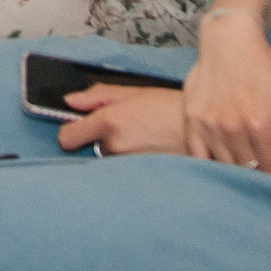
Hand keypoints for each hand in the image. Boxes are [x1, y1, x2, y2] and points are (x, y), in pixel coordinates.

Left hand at [57, 85, 191, 159]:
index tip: (78, 129)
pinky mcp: (139, 178)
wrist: (203, 132)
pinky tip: (148, 151)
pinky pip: (124, 169)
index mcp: (109, 121)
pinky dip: (132, 162)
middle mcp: (114, 146)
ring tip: (143, 138)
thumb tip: (70, 101)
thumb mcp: (132, 92)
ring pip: (110, 158)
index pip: (67, 138)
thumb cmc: (170, 108)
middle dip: (104, 138)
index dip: (70, 132)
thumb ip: (96, 96)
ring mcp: (127, 165)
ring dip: (120, 151)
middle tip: (129, 128)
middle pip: (93, 147)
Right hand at [178, 15, 270, 174]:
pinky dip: (211, 167)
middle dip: (262, 177)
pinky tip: (223, 163)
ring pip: (226, 166)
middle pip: (249, 171)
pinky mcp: (192, 119)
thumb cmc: (265, 68)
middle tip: (269, 171)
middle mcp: (232, 127)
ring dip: (239, 172)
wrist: (229, 40)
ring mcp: (209, 124)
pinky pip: (198, 157)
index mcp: (260, 124)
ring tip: (250, 166)